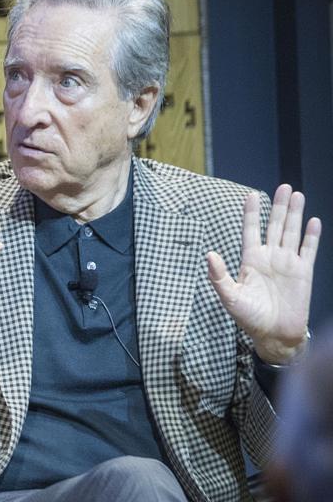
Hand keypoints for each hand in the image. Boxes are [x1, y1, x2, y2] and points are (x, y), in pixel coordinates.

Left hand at [207, 184, 321, 363]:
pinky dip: (311, 236)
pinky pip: (308, 250)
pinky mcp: (303, 272)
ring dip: (294, 214)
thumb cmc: (249, 317)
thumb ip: (219, 276)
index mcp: (250, 260)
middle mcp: (269, 257)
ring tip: (296, 195)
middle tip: (283, 187)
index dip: (251, 214)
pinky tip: (313, 221)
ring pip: (291, 232)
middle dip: (278, 207)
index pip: (251, 231)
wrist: (274, 335)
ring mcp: (287, 263)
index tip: (250, 195)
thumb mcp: (229, 297)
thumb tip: (209, 254)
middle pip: (274, 226)